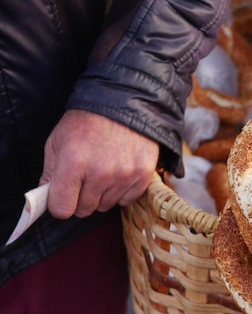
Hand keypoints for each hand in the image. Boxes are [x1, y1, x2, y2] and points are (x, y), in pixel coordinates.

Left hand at [40, 109, 159, 218]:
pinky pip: (126, 200)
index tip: (63, 197)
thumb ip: (50, 173)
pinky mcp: (143, 175)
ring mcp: (124, 175)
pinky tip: (117, 173)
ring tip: (102, 172)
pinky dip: (120, 192)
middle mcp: (101, 173)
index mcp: (74, 163)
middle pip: (85, 210)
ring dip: (101, 195)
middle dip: (80, 199)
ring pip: (106, 206)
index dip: (60, 205)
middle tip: (83, 180)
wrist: (122, 104)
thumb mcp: (57, 141)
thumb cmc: (86, 122)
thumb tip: (46, 200)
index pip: (62, 209)